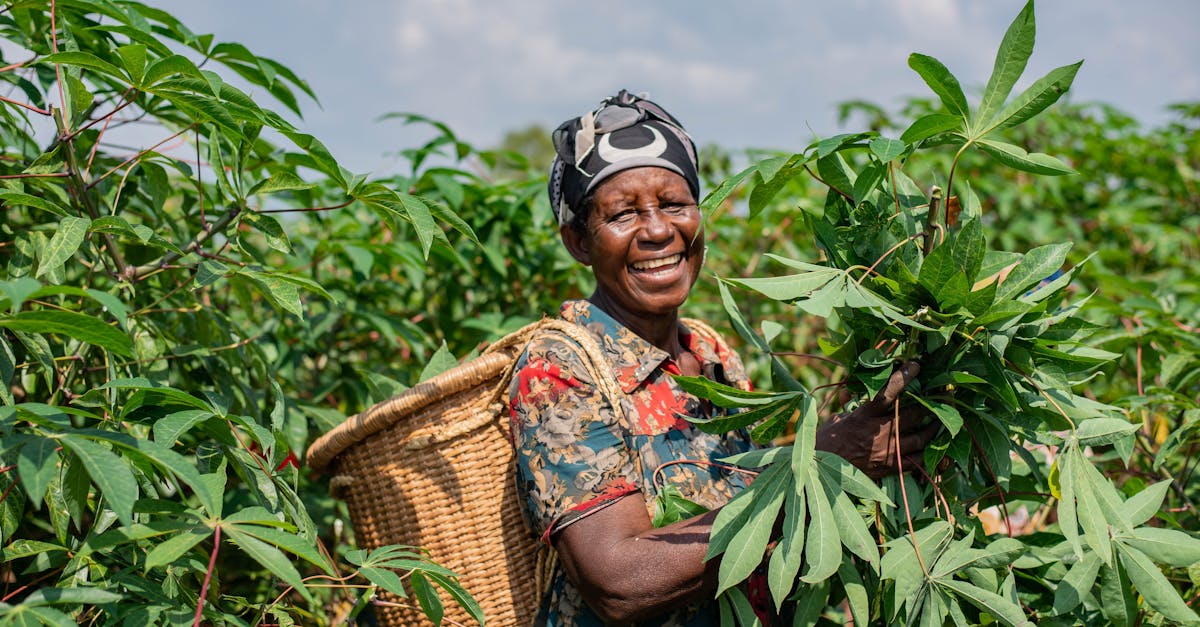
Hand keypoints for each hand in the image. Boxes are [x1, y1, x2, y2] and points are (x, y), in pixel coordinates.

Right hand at [814, 361, 937, 479]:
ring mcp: (887, 452)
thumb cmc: (826, 442)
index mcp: (864, 416)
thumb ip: (848, 405)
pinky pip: (918, 462)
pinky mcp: (891, 468)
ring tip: (941, 421)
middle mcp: (878, 433)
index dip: (904, 377)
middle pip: (913, 415)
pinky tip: (938, 450)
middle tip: (940, 395)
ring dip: (934, 429)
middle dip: (928, 405)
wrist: (820, 469)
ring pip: (921, 438)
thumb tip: (848, 390)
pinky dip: (930, 456)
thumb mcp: (836, 419)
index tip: (916, 365)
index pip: (888, 393)